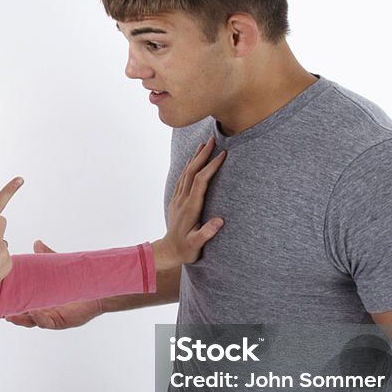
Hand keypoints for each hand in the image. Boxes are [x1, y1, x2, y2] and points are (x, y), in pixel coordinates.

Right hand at [4, 240, 103, 328]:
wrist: (97, 289)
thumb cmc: (77, 281)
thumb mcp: (57, 269)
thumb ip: (46, 257)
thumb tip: (36, 243)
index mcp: (41, 301)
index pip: (23, 304)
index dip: (11, 304)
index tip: (0, 299)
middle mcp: (45, 311)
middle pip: (24, 317)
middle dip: (12, 315)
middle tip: (1, 311)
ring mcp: (52, 317)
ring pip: (33, 321)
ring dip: (23, 319)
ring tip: (12, 315)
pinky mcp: (61, 321)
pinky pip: (47, 322)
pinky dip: (38, 318)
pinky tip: (33, 312)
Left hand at [152, 138, 225, 269]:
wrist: (168, 251)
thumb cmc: (185, 250)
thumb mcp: (196, 245)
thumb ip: (206, 234)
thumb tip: (219, 221)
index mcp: (190, 207)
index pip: (201, 181)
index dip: (211, 166)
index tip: (223, 155)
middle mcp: (182, 200)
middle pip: (192, 172)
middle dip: (203, 155)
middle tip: (213, 140)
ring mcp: (178, 199)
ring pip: (186, 173)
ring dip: (195, 157)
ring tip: (204, 144)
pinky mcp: (176, 200)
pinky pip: (182, 179)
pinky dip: (189, 166)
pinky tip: (193, 161)